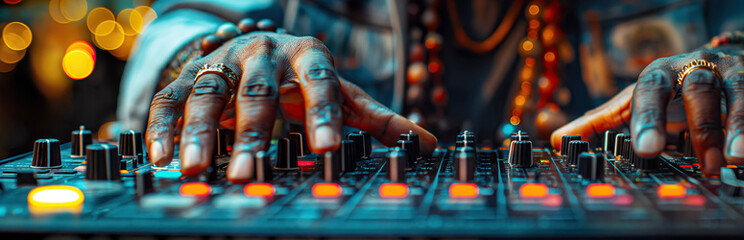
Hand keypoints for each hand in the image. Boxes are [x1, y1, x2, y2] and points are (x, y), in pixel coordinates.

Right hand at [147, 32, 435, 181]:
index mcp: (307, 55)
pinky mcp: (187, 76)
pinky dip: (162, 127)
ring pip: (208, 94)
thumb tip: (430, 144)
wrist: (256, 45)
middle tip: (248, 171)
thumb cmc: (304, 77)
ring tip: (197, 169)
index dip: (323, 114)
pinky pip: (168, 100)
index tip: (327, 149)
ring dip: (200, 132)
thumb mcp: (343, 91)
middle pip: (258, 92)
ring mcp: (222, 63)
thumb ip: (379, 119)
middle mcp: (262, 54)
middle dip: (253, 132)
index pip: (319, 81)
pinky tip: (162, 158)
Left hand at [551, 47, 743, 175]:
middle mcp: (702, 65)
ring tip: (739, 160)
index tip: (646, 150)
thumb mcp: (638, 100)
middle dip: (704, 124)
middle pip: (701, 87)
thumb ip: (601, 122)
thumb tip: (556, 140)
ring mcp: (740, 71)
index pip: (651, 88)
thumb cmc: (675, 90)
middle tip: (707, 162)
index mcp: (663, 72)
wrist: (730, 61)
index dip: (648, 117)